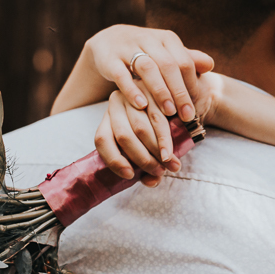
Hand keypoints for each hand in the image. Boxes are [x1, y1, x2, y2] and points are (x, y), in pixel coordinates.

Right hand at [83, 25, 213, 121]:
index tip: (195, 106)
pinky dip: (132, 90)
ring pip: (147, 67)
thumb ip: (188, 60)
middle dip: (179, 92)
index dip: (191, 85)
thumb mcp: (167, 54)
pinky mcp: (110, 59)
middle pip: (168, 65)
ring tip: (168, 112)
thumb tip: (211, 64)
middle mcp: (149, 40)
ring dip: (159, 91)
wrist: (110, 41)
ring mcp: (127, 48)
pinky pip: (121, 74)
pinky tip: (142, 106)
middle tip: (187, 115)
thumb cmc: (147, 53)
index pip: (184, 61)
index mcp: (167, 39)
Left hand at [92, 73, 225, 188]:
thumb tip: (151, 182)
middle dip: (142, 159)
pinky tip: (170, 152)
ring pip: (140, 129)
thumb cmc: (156, 129)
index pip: (102, 140)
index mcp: (108, 118)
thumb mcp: (147, 146)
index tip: (130, 176)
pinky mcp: (152, 91)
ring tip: (170, 165)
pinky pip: (158, 119)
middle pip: (123, 136)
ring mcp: (134, 95)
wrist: (173, 99)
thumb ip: (147, 166)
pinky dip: (165, 140)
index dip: (114, 160)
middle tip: (159, 172)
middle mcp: (116, 104)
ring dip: (156, 151)